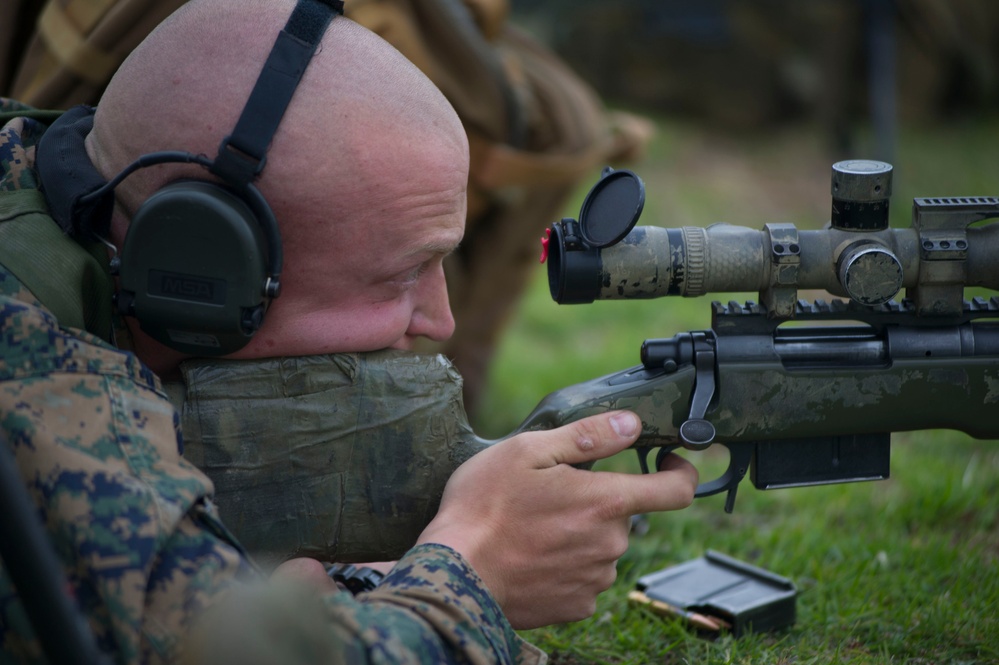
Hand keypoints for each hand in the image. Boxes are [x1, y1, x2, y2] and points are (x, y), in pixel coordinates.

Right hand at [416, 411, 697, 628]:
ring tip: (532, 526)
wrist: (453, 573)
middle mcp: (611, 544)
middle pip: (622, 514)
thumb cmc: (483, 506)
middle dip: (597, 500)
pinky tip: (532, 555)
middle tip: (549, 493)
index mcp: (606, 502)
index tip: (669, 460)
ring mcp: (595, 579)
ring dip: (580, 533)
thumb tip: (632, 424)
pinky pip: (583, 576)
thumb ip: (588, 436)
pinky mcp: (576, 606)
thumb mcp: (528, 451)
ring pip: (602, 545)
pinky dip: (566, 564)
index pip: (676, 490)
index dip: (681, 471)